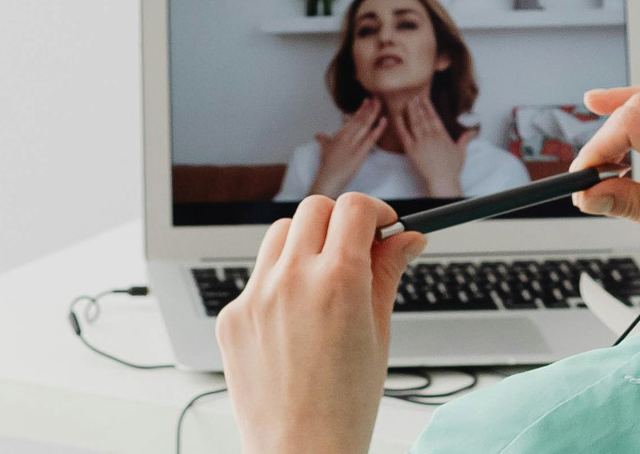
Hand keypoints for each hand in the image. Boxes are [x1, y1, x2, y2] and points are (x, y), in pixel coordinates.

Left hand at [216, 193, 426, 453]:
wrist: (300, 451)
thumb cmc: (346, 405)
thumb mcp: (379, 333)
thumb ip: (388, 274)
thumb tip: (407, 239)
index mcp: (338, 281)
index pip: (354, 209)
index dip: (375, 212)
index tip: (382, 227)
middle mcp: (292, 280)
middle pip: (315, 210)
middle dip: (340, 221)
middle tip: (356, 249)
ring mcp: (255, 297)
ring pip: (279, 236)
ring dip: (305, 243)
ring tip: (323, 283)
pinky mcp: (232, 317)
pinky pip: (258, 278)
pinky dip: (279, 284)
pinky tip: (295, 323)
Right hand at [310, 99, 386, 197]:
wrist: (328, 178)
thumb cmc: (326, 165)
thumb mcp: (324, 149)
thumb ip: (323, 140)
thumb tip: (318, 135)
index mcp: (340, 135)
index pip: (353, 119)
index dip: (361, 109)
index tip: (367, 101)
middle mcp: (347, 136)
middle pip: (360, 119)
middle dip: (369, 108)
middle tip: (376, 98)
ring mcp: (354, 144)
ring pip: (365, 125)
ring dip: (373, 113)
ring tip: (380, 103)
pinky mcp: (360, 152)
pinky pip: (372, 138)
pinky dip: (379, 128)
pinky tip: (384, 120)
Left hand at [393, 93, 477, 197]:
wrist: (443, 179)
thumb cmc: (452, 169)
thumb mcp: (461, 151)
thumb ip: (465, 139)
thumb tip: (473, 132)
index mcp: (442, 135)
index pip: (434, 117)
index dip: (428, 107)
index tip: (424, 99)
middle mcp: (431, 136)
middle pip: (424, 117)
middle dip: (419, 106)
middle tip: (414, 97)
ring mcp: (421, 142)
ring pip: (415, 123)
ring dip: (411, 111)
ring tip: (408, 102)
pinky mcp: (412, 150)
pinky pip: (404, 134)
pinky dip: (401, 124)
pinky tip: (398, 116)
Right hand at [569, 86, 639, 288]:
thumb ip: (635, 208)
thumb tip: (591, 194)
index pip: (633, 124)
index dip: (598, 147)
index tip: (582, 178)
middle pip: (639, 107)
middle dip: (604, 138)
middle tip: (587, 180)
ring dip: (619, 120)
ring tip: (594, 153)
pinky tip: (619, 115)